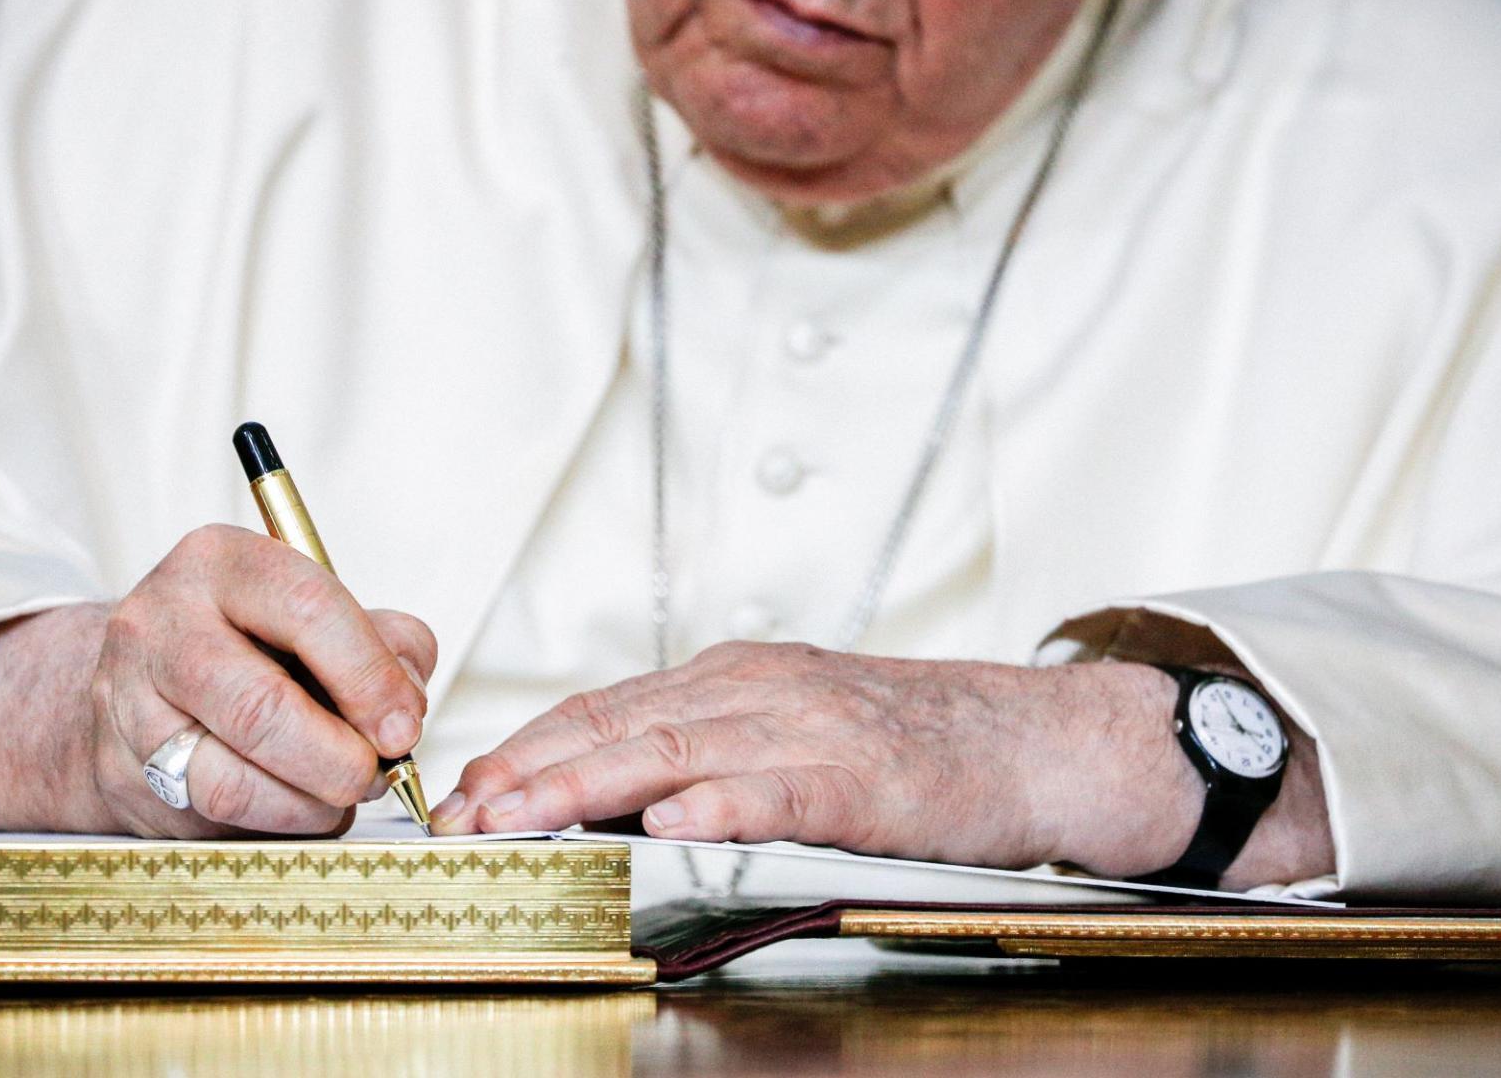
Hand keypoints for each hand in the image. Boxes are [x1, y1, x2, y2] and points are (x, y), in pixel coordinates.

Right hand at [88, 524, 434, 836]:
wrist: (142, 676)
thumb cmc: (248, 641)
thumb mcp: (318, 609)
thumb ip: (383, 642)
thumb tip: (404, 706)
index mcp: (220, 564)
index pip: (307, 609)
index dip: (369, 677)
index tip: (403, 725)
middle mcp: (160, 627)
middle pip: (259, 708)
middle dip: (338, 757)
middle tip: (376, 772)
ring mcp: (129, 705)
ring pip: (230, 783)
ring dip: (309, 803)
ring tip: (341, 792)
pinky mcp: (123, 776)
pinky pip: (214, 822)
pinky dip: (276, 824)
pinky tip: (298, 804)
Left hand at [431, 641, 1332, 885]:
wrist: (1038, 740)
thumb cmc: (916, 745)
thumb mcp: (792, 728)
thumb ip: (707, 751)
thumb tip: (611, 797)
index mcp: (733, 680)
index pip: (603, 707)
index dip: (527, 747)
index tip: (464, 789)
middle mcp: (759, 689)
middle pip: (619, 724)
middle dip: (529, 770)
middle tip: (462, 812)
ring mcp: (811, 726)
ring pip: (677, 748)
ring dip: (589, 785)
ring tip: (523, 815)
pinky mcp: (867, 776)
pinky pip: (780, 787)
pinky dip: (721, 802)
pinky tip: (672, 821)